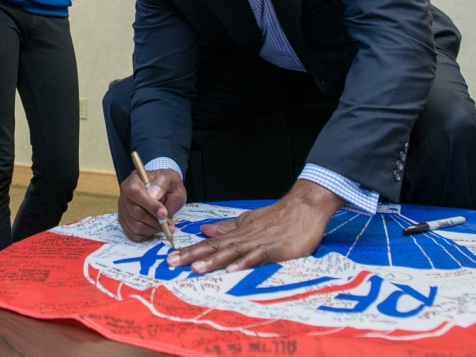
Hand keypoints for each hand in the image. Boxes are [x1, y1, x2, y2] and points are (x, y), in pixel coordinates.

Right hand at [117, 168, 184, 242]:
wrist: (166, 191)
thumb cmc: (167, 184)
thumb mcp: (170, 178)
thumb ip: (163, 183)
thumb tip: (154, 194)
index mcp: (133, 181)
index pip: (135, 193)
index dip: (149, 205)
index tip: (164, 213)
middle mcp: (125, 195)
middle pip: (135, 212)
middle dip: (155, 220)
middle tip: (169, 223)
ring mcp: (123, 210)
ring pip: (135, 226)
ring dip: (153, 229)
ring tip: (165, 226)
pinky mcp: (125, 222)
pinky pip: (134, 234)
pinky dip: (147, 235)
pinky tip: (155, 228)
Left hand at [166, 179, 342, 273]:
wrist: (304, 207)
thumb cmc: (278, 217)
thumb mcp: (249, 221)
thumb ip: (228, 228)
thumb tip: (204, 230)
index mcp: (237, 233)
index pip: (209, 243)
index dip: (190, 250)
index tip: (171, 257)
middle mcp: (244, 237)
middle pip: (214, 247)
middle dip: (192, 256)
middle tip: (172, 263)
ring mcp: (258, 242)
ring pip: (231, 252)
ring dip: (213, 260)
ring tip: (196, 268)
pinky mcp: (274, 248)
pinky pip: (256, 256)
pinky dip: (243, 262)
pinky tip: (232, 269)